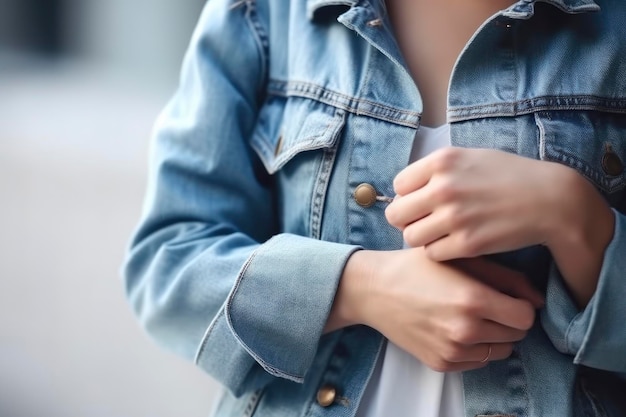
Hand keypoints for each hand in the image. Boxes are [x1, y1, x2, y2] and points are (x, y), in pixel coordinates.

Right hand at [326, 248, 542, 371]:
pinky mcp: (442, 364)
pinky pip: (478, 361)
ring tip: (470, 315)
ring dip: (494, 335)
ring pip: (500, 351)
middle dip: (508, 319)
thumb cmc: (417, 268)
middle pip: (516, 335)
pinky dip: (475, 347)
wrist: (374, 290)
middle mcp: (466, 330)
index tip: (507, 295)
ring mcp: (453, 351)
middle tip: (487, 302)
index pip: (526, 316)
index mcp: (473, 300)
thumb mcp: (461, 259)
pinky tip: (454, 327)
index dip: (520, 304)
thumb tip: (538, 300)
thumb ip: (506, 277)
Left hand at [385, 147, 554, 260]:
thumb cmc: (509, 177)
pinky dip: (440, 252)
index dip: (407, 196)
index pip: (398, 186)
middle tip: (425, 222)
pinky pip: (432, 253)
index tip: (421, 202)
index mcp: (442, 161)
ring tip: (441, 234)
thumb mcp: (470, 157)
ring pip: (411, 237)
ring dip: (422, 238)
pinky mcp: (467, 244)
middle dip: (408, 220)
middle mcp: (444, 187)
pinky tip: (455, 244)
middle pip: (397, 214)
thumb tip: (403, 190)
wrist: (551, 200)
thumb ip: (436, 170)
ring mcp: (455, 217)